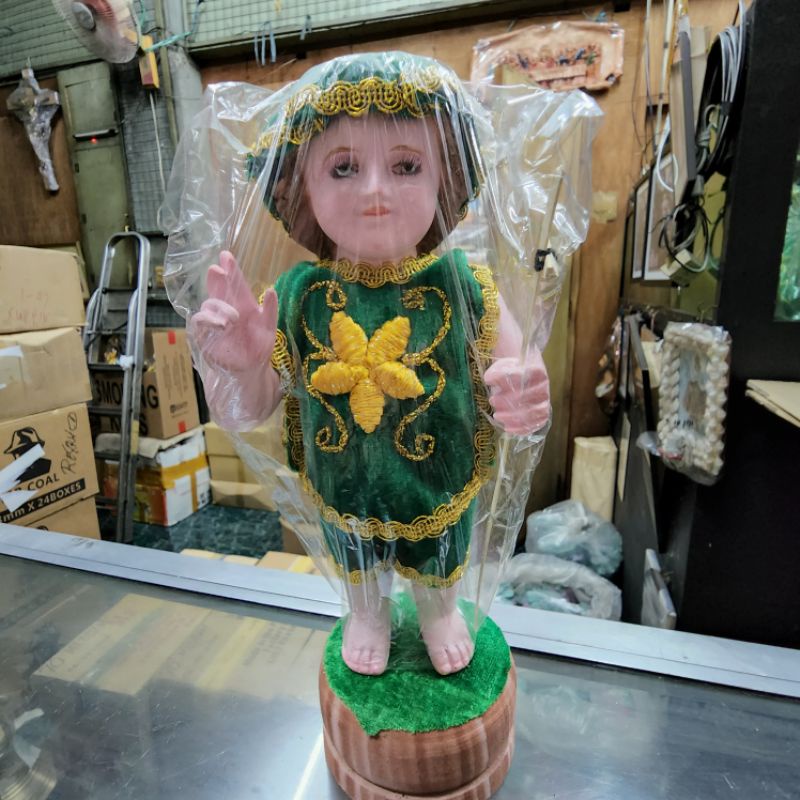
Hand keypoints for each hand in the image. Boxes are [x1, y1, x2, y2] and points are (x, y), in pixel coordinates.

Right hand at [189, 251, 277, 373]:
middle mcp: (227, 309)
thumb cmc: (259, 348)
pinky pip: (200, 323)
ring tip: (233, 319)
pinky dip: (208, 321)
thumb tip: (271, 290)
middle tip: (216, 270)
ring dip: (219, 307)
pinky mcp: (205, 335)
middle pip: (218, 289)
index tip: (225, 256)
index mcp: (243, 305)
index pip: (235, 284)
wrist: (249, 371)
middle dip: (216, 279)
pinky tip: (221, 325)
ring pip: (208, 305)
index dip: (230, 270)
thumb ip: (271, 310)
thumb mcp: (269, 329)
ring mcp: (214, 321)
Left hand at [484, 350, 549, 435]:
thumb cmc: (512, 372)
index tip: (489, 382)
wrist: (525, 377)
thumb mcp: (503, 367)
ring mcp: (544, 401)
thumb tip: (489, 380)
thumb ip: (496, 373)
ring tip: (496, 415)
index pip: (520, 377)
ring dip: (511, 416)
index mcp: (536, 371)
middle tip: (492, 400)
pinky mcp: (542, 414)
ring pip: (532, 412)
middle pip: (526, 397)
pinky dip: (521, 428)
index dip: (503, 381)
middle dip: (506, 401)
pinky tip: (507, 428)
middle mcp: (543, 387)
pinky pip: (535, 424)